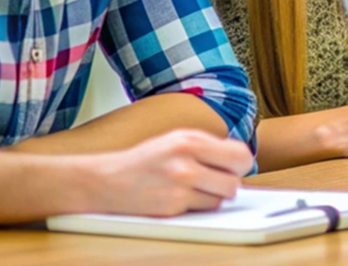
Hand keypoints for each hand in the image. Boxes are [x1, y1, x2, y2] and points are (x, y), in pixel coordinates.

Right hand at [81, 129, 252, 216]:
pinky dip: (199, 205)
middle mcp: (186, 161)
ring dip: (214, 195)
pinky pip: (204, 209)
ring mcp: (179, 186)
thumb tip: (241, 160)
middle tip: (216, 179)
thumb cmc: (145, 159)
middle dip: (230, 181)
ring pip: (222, 198)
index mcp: (190, 139)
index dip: (240, 163)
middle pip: (235, 180)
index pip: (240, 154)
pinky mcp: (172, 206)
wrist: (106, 180)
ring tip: (196, 187)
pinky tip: (182, 196)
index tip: (233, 166)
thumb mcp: (177, 139)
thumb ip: (207, 146)